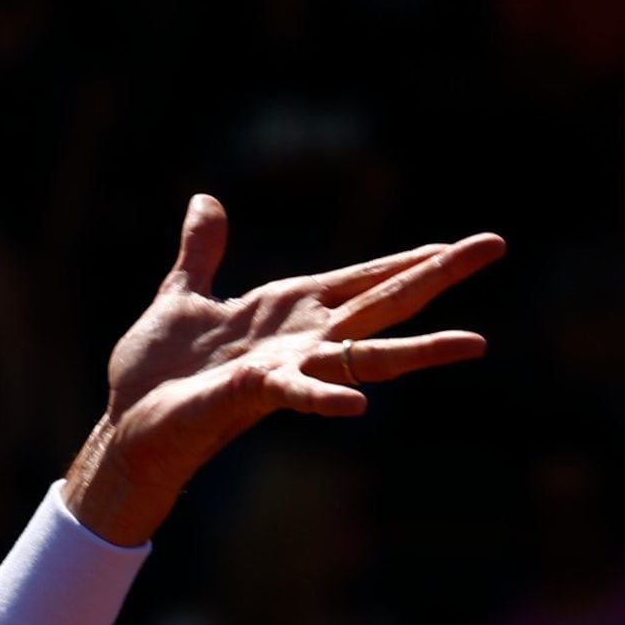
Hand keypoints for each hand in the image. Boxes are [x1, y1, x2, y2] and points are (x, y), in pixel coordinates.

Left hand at [62, 195, 499, 543]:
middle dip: (438, 274)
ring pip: (365, 353)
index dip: (407, 259)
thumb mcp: (181, 295)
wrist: (128, 423)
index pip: (362, 278)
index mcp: (288, 310)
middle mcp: (301, 339)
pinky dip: (326, 397)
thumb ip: (202, 252)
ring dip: (420, 348)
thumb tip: (205, 201)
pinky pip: (298, 395)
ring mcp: (285, 368)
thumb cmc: (157, 371)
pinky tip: (359, 405)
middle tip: (496, 245)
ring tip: (477, 342)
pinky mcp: (253, 393)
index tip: (458, 243)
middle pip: (383, 300)